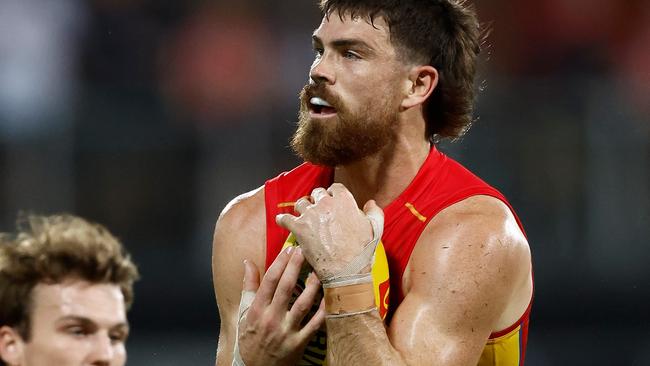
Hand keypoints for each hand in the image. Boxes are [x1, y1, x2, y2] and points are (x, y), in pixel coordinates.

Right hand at [237, 247, 324, 365]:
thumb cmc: (249, 338)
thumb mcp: (243, 312)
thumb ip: (248, 286)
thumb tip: (248, 262)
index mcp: (256, 310)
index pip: (269, 281)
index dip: (280, 263)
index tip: (289, 250)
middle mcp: (271, 319)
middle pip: (285, 287)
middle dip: (295, 267)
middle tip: (305, 251)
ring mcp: (285, 331)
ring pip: (302, 304)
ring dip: (312, 286)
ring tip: (319, 270)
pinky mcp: (298, 343)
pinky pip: (314, 324)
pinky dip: (323, 311)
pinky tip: (330, 297)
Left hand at [275, 183, 383, 279]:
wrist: (347, 271)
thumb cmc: (361, 251)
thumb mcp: (375, 229)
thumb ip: (374, 212)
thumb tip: (370, 203)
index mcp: (344, 200)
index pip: (334, 188)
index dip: (333, 195)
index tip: (331, 202)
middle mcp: (326, 203)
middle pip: (316, 193)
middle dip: (317, 201)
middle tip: (317, 210)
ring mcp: (311, 215)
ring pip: (300, 203)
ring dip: (302, 209)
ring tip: (303, 216)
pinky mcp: (299, 228)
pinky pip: (285, 218)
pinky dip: (283, 220)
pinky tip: (283, 221)